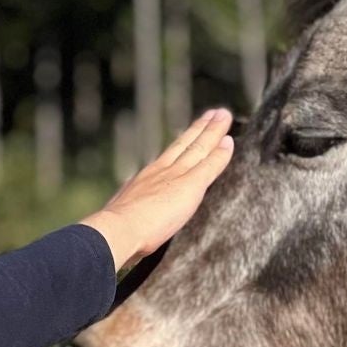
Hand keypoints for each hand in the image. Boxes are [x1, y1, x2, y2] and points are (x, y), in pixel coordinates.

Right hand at [79, 108, 234, 272]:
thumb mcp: (121, 214)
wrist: (118, 230)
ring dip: (212, 131)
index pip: (168, 157)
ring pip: (198, 148)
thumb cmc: (117, 232)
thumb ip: (127, 209)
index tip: (190, 133)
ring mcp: (175, 176)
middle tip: (213, 114)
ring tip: (223, 116)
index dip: (181, 144)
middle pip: (184, 145)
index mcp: (145, 179)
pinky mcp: (190, 185)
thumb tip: (117, 212)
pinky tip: (229, 142)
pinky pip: (209, 165)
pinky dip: (220, 154)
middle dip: (198, 129)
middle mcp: (160, 172)